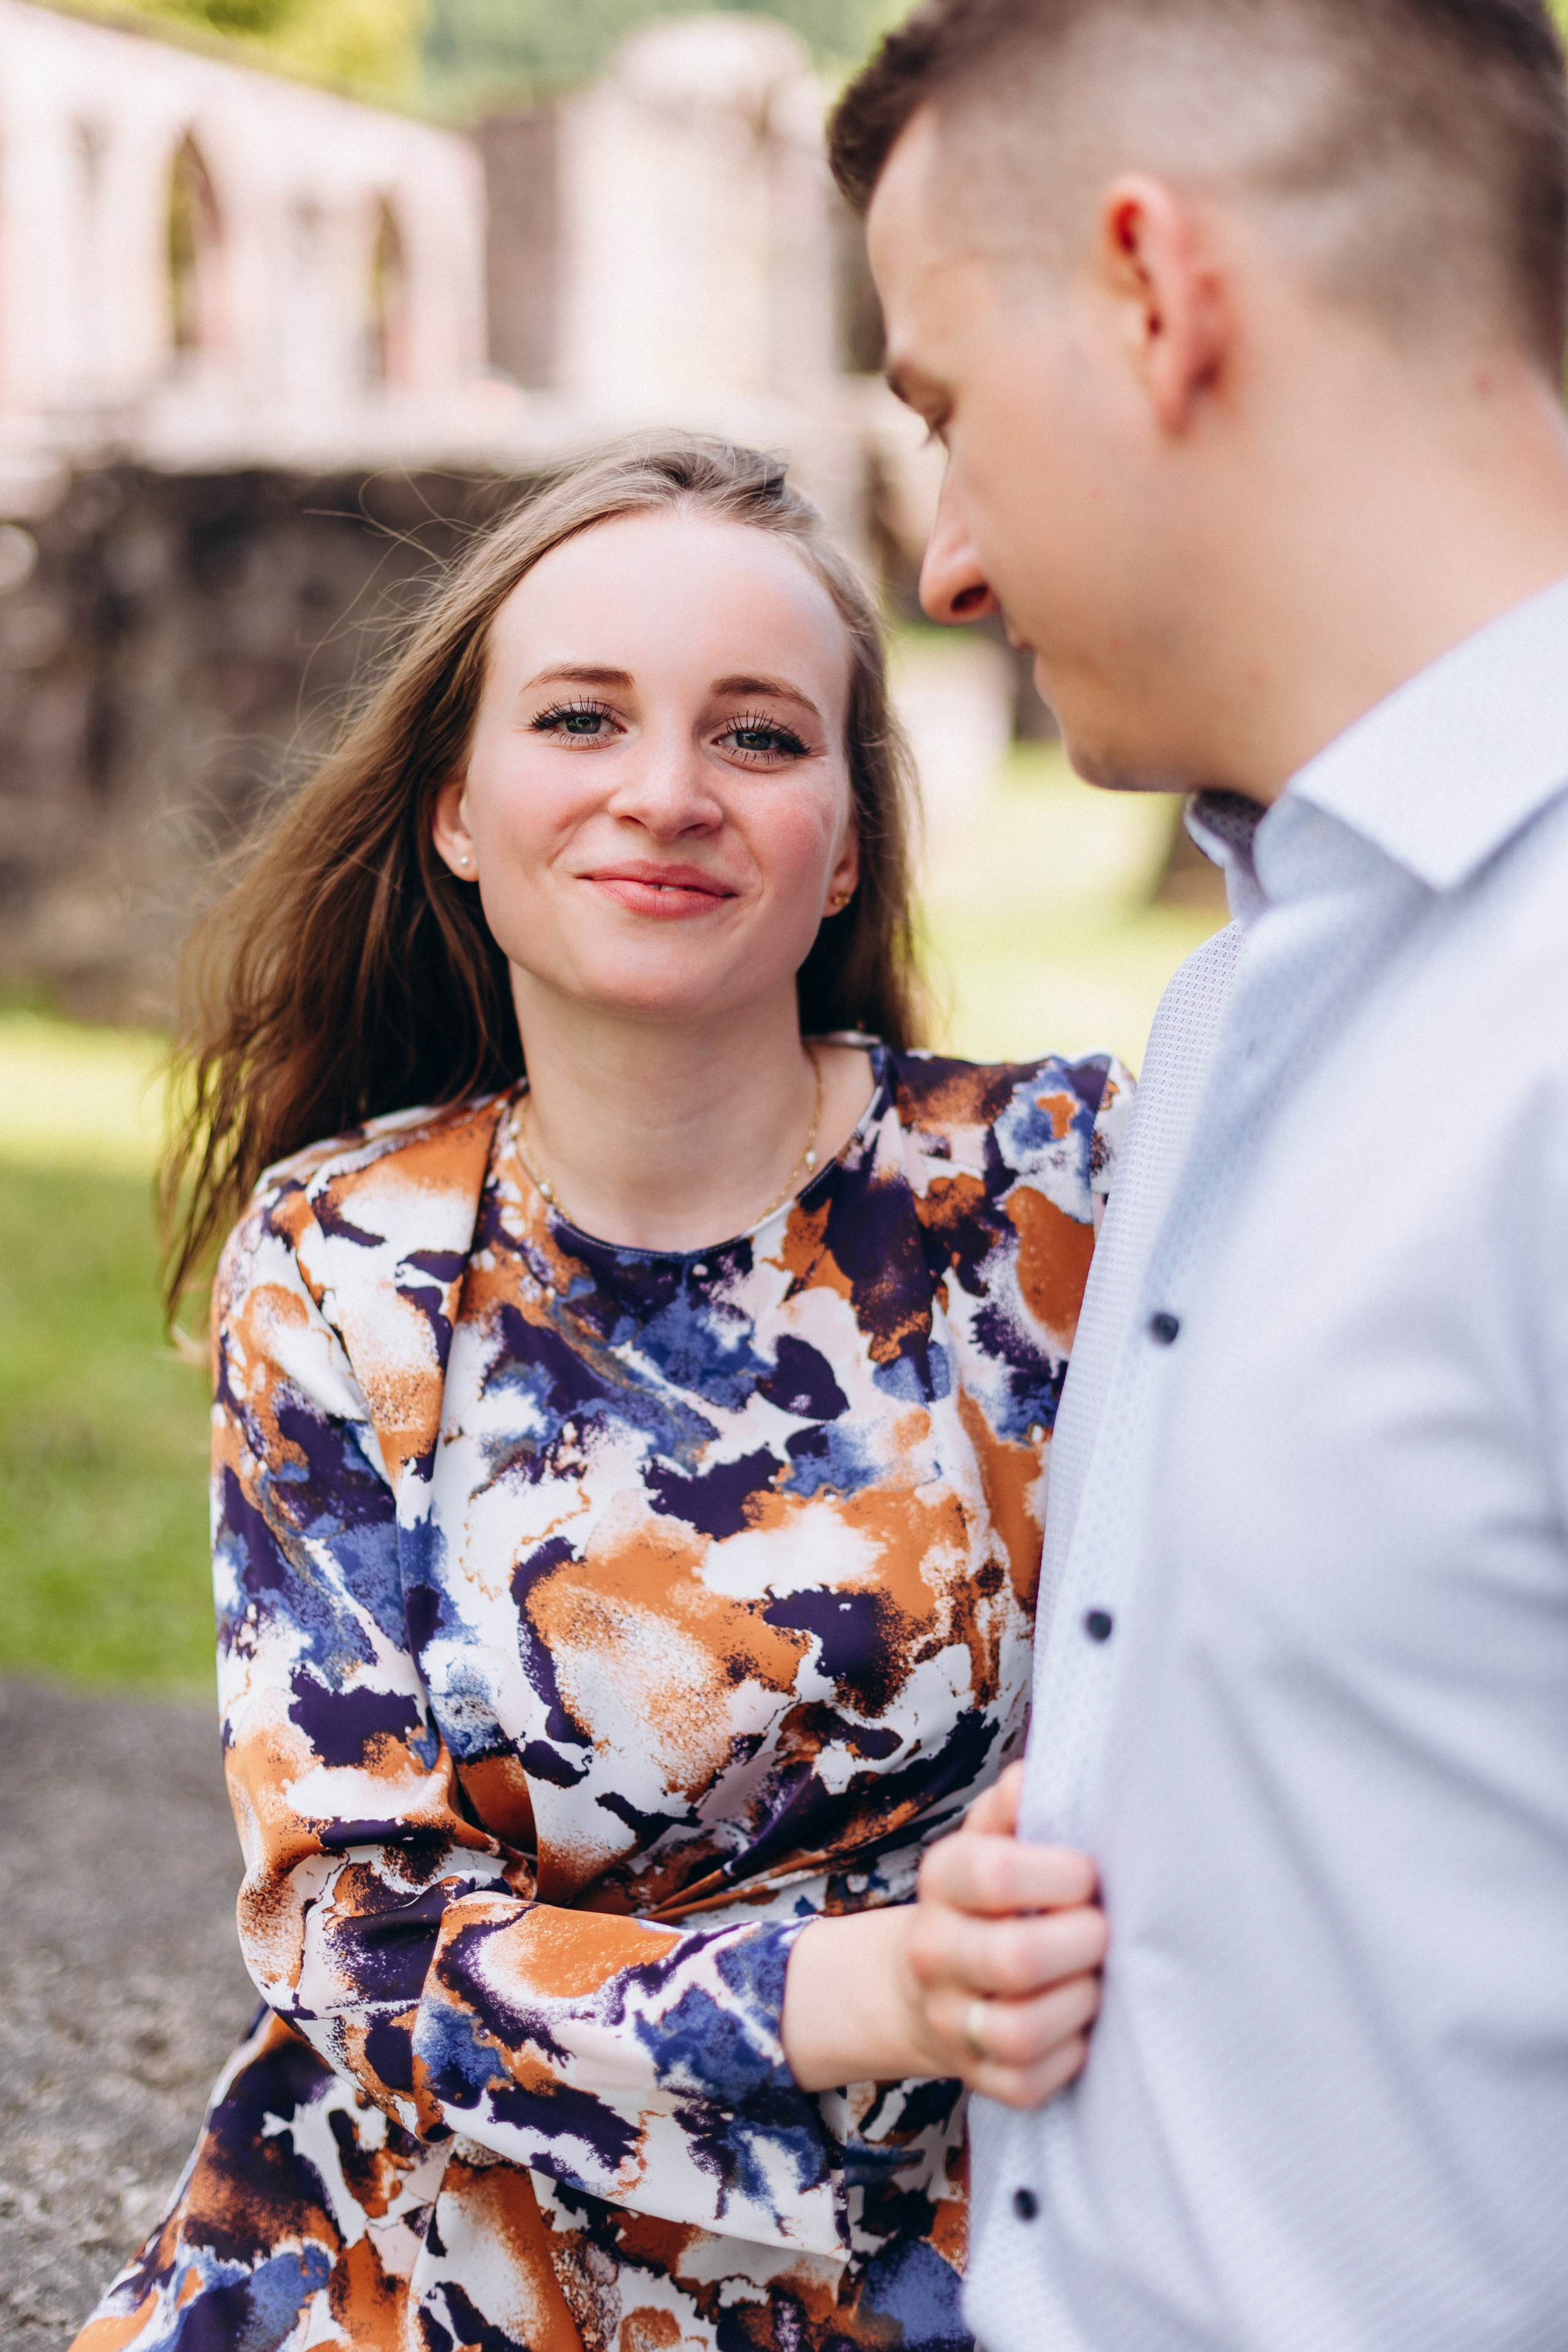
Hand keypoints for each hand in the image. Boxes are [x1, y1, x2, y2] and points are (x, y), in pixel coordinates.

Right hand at [903, 1762, 1105, 2108]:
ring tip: (1094, 1977)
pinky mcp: (981, 2080)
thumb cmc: (988, 1898)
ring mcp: (953, 2022)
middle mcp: (935, 1954)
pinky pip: (1032, 2081)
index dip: (1061, 1874)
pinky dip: (1072, 2053)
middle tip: (1102, 1929)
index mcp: (941, 1881)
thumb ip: (1014, 1807)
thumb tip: (1032, 1780)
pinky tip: (1080, 2023)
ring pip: (1022, 2030)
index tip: (1088, 1874)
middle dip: (1081, 1941)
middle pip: (1015, 1958)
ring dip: (1079, 2000)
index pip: (996, 1873)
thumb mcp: (991, 1839)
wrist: (930, 1984)